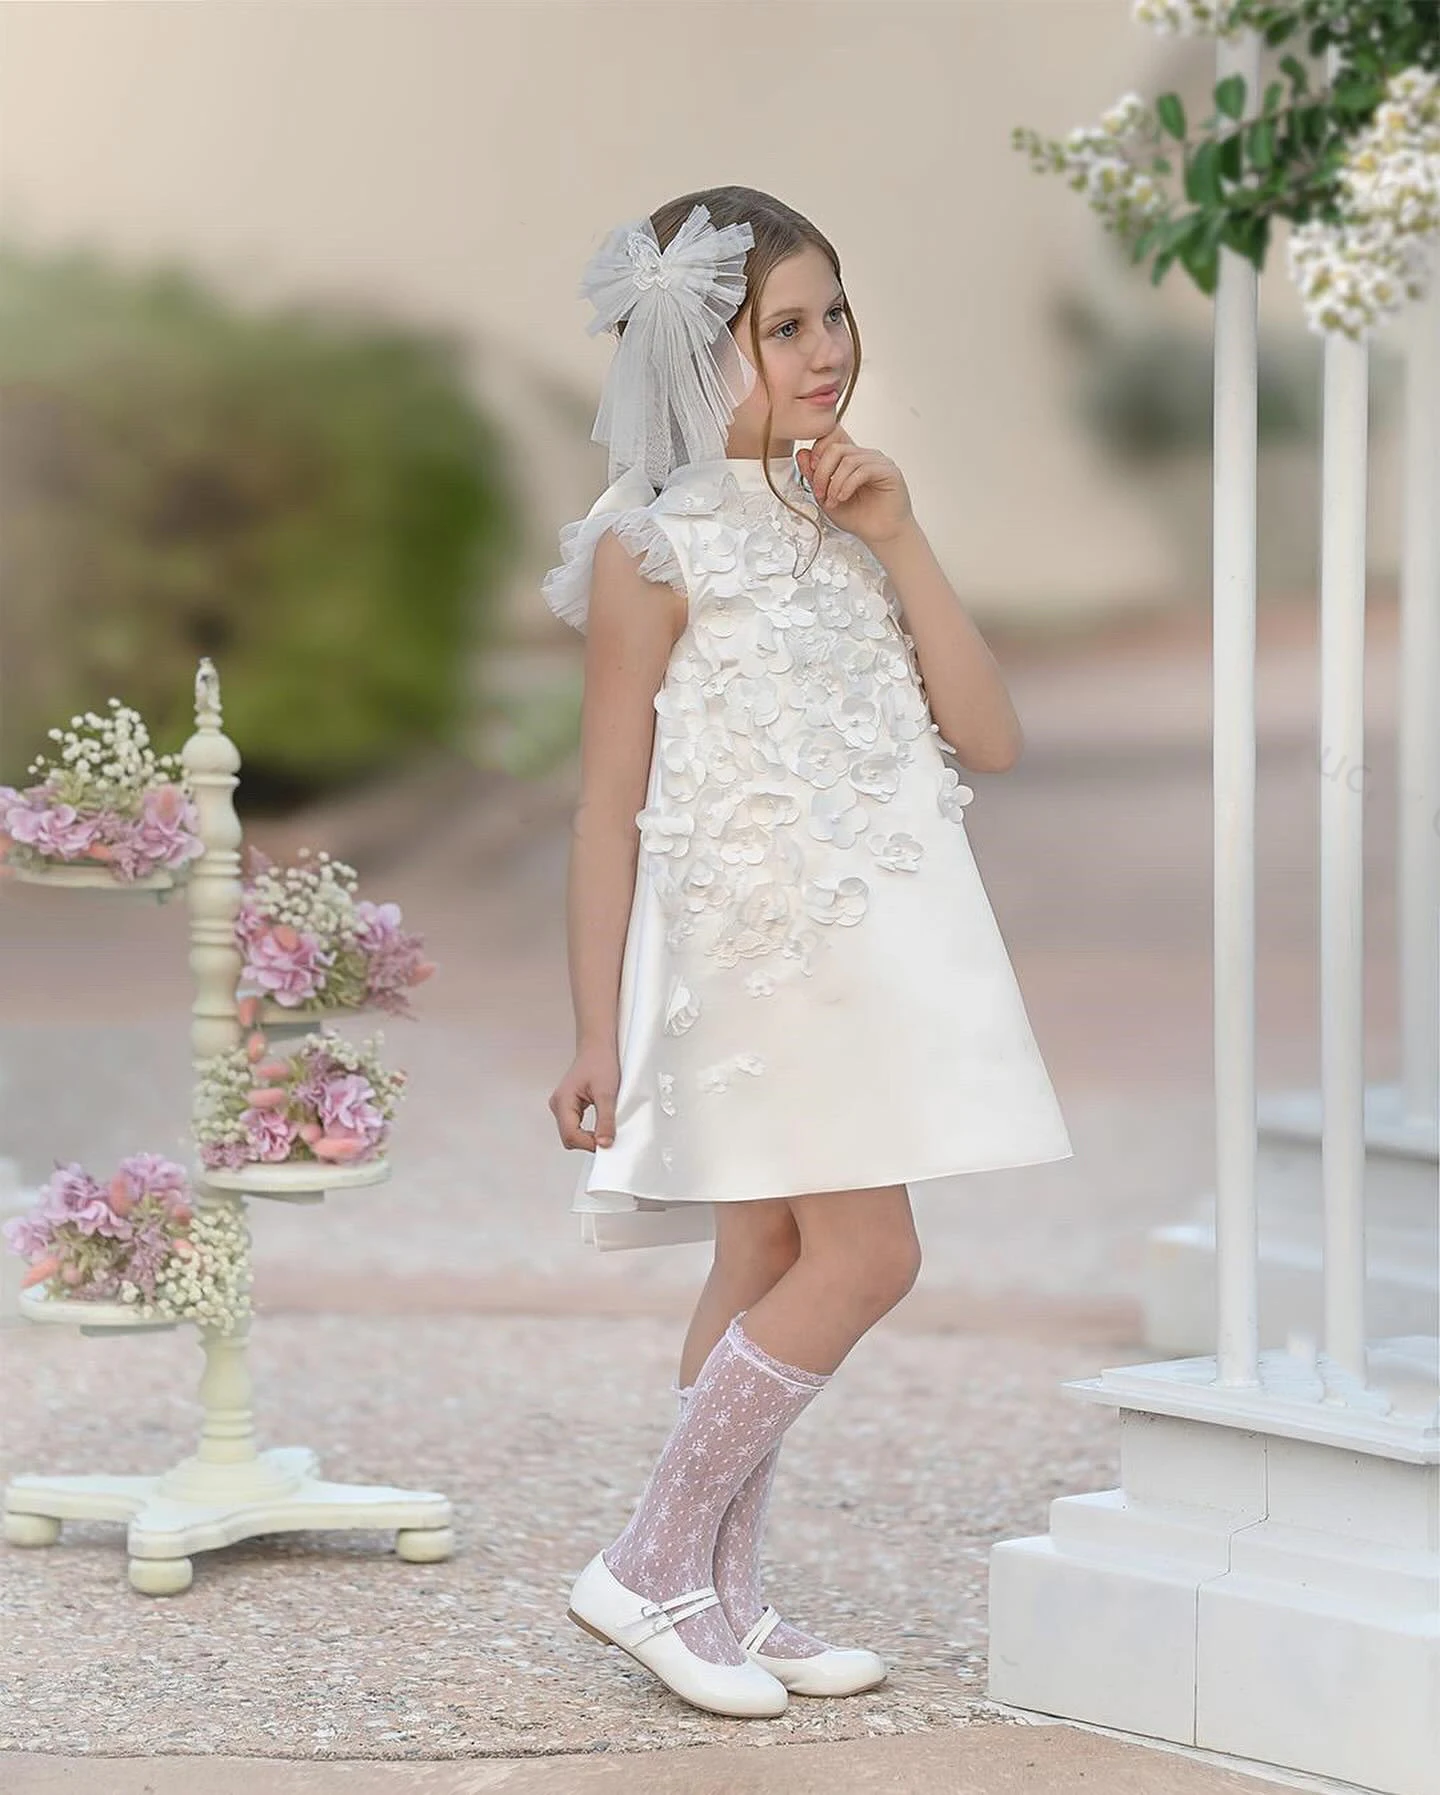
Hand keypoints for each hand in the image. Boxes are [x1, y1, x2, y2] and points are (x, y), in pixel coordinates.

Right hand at [550, 1042, 621, 1151]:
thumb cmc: (600, 1062)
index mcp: (562, 1101)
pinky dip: (587, 1130)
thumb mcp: (607, 1093)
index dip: (589, 1143)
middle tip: (607, 1136)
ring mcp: (561, 1106)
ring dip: (588, 1135)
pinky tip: (599, 1124)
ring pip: (572, 1134)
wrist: (598, 1047)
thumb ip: (606, 1120)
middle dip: (588, 1141)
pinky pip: (575, 1126)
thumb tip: (604, 1143)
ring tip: (604, 1127)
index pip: (570, 1135)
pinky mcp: (568, 1106)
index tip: (606, 1143)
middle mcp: (557, 1105)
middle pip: (569, 1138)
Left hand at [797, 425, 912, 547]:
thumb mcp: (827, 497)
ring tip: (833, 500)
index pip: (832, 435)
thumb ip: (814, 476)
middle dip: (822, 471)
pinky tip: (844, 497)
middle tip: (819, 492)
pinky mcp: (889, 472)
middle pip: (836, 447)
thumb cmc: (859, 518)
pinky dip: (848, 485)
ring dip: (834, 483)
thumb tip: (801, 454)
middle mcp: (865, 456)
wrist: (881, 534)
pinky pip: (864, 470)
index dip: (817, 450)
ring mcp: (878, 462)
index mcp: (851, 458)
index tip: (810, 470)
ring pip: (848, 460)